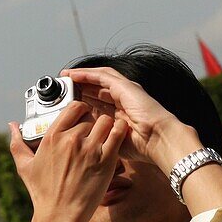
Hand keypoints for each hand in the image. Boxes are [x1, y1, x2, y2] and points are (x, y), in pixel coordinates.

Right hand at [9, 101, 128, 221]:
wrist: (60, 216)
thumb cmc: (43, 193)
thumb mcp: (25, 167)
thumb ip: (17, 143)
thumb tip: (12, 126)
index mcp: (52, 137)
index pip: (73, 107)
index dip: (80, 109)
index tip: (82, 116)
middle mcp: (71, 139)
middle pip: (90, 115)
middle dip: (92, 122)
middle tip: (93, 132)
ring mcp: (89, 149)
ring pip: (105, 121)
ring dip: (106, 126)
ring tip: (105, 135)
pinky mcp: (106, 160)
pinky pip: (117, 134)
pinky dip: (119, 131)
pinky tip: (117, 136)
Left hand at [63, 66, 200, 164]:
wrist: (158, 140)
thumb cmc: (142, 146)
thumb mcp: (114, 140)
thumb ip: (101, 135)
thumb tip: (85, 139)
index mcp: (119, 112)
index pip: (97, 103)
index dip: (82, 101)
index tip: (67, 103)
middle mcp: (122, 99)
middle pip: (96, 89)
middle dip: (79, 88)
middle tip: (62, 87)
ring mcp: (124, 90)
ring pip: (98, 79)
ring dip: (80, 77)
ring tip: (66, 76)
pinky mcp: (124, 86)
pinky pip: (101, 76)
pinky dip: (86, 74)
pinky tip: (74, 75)